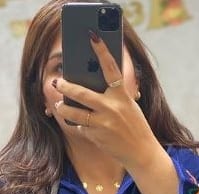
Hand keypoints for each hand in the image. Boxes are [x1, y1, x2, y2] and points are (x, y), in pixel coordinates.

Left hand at [52, 30, 161, 172]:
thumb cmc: (133, 125)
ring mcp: (102, 123)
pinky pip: (79, 127)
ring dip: (63, 109)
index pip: (111, 69)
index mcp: (122, 95)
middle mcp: (112, 107)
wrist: (141, 151)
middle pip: (81, 93)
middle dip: (65, 87)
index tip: (92, 37)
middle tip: (57, 82)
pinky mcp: (95, 136)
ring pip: (73, 113)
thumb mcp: (128, 106)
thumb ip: (112, 96)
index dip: (102, 52)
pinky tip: (82, 125)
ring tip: (60, 105)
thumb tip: (89, 85)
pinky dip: (78, 126)